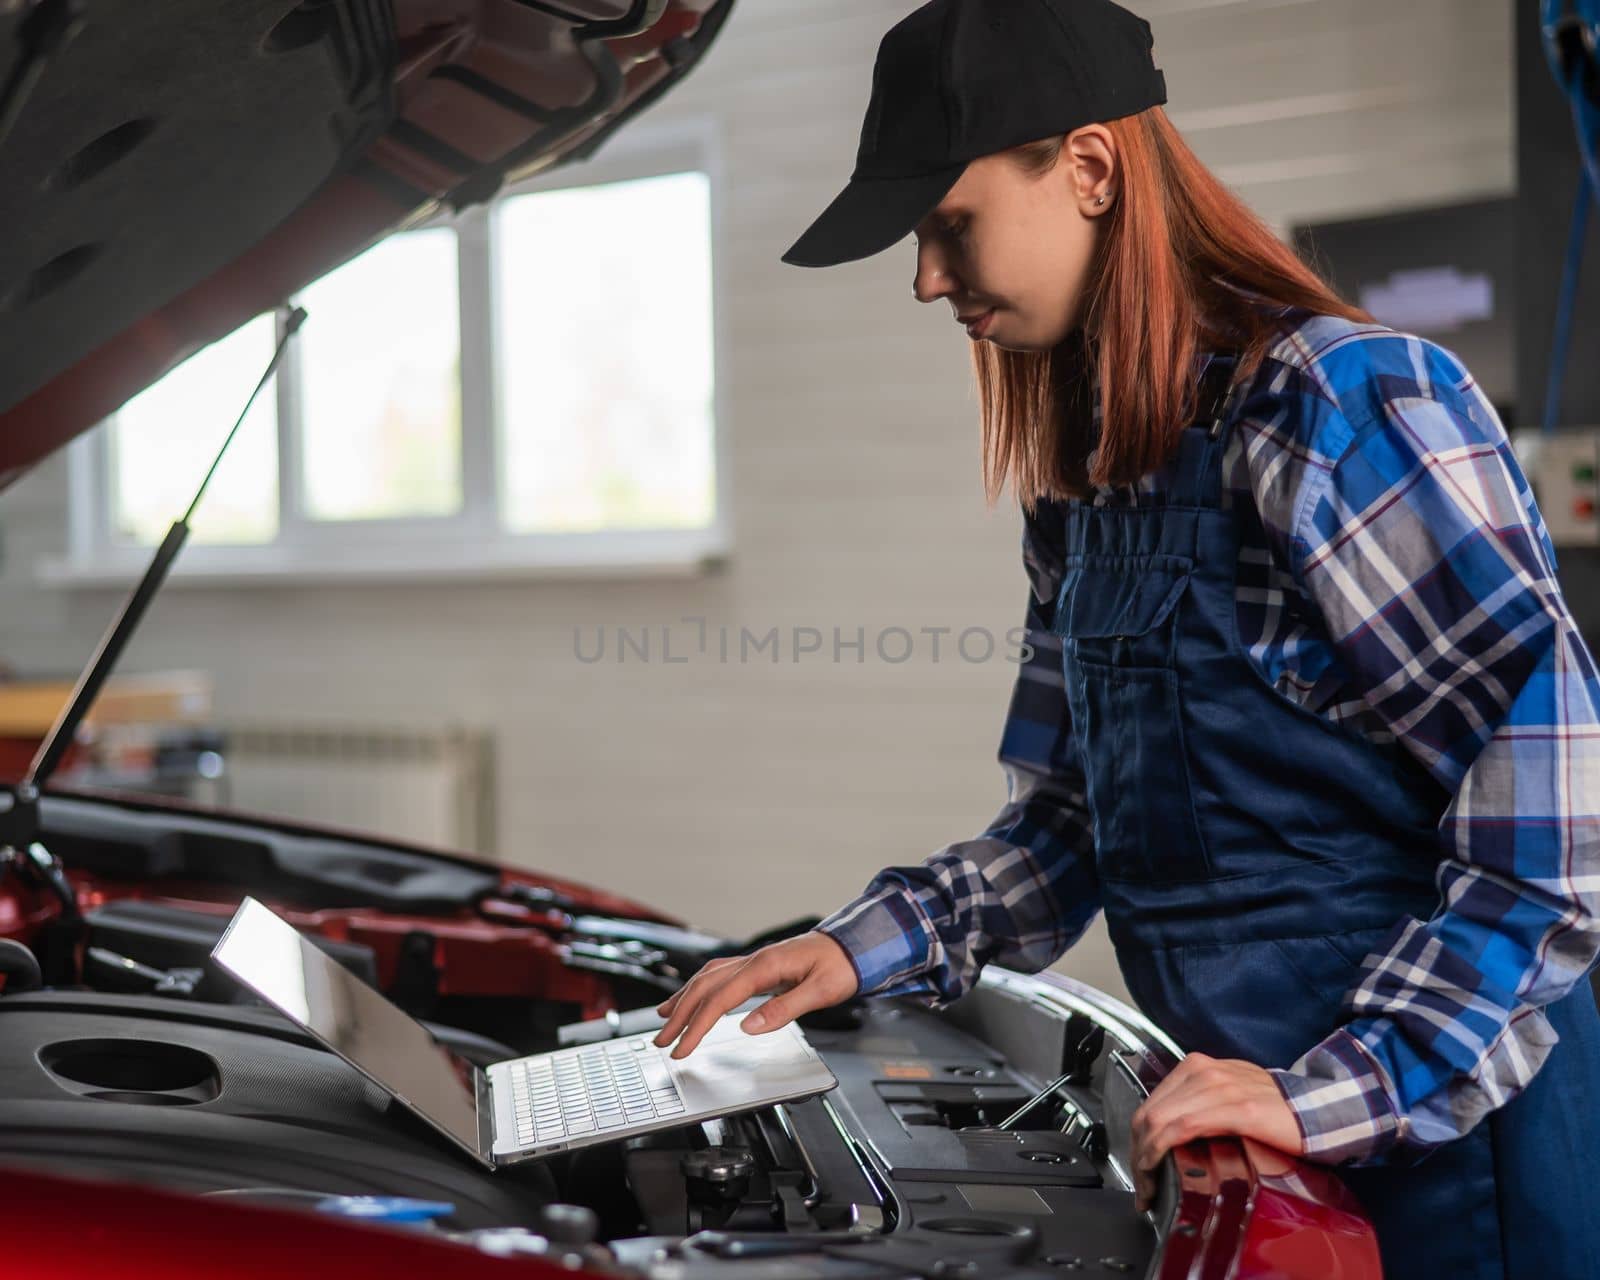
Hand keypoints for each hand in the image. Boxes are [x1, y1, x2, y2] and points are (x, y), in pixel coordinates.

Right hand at [652, 931, 859, 1058]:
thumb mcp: (821, 991)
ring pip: (708, 978)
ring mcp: (755, 961)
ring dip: (684, 998)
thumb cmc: (842, 966)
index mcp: (766, 967)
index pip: (720, 999)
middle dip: (680, 1015)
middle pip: (706, 987)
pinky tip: (694, 996)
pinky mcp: (759, 966)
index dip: (697, 1025)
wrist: (855, 946)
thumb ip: (784, 1008)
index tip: (682, 1047)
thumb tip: (750, 1026)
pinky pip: (720, 975)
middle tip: (662, 1040)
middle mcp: (755, 960)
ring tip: (664, 1018)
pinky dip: (701, 988)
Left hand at [1129, 1053, 1303, 1211]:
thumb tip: (1168, 1132)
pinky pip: (1183, 1127)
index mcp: (1198, 1067)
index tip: (1138, 1167)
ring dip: (1145, 1159)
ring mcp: (1219, 1087)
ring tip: (1149, 1188)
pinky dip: (1162, 1150)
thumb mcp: (1227, 1097)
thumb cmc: (1277, 1110)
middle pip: (1148, 1113)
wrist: (1321, 1109)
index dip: (1137, 1138)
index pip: (1151, 1103)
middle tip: (1141, 1186)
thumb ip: (1198, 1105)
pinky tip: (1160, 1170)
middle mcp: (1203, 1071)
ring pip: (1158, 1120)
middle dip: (1136, 1153)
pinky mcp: (1237, 1108)